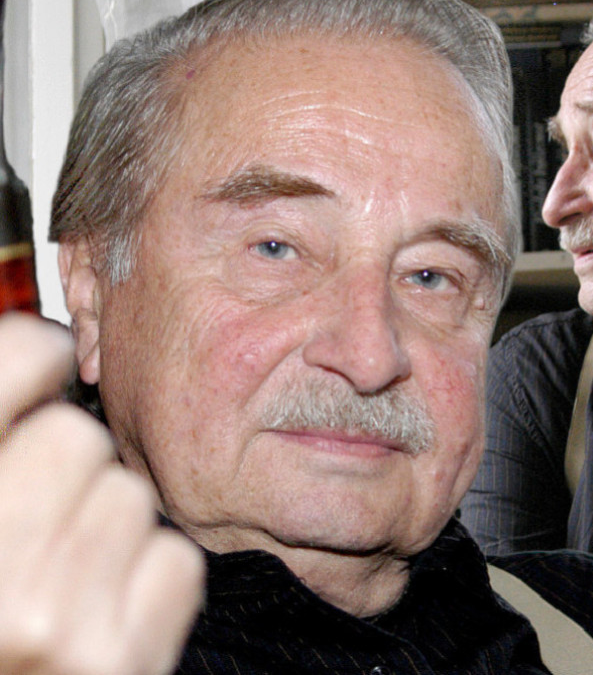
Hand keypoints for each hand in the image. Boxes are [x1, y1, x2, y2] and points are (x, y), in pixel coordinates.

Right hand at [0, 313, 204, 674]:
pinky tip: (104, 606)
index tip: (43, 361)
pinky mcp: (118, 659)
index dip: (32, 356)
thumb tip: (38, 351)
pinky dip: (149, 575)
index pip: (13, 362)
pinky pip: (173, 560)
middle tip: (41, 506)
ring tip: (65, 570)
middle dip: (67, 462)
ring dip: (109, 524)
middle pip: (78, 437)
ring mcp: (49, 620)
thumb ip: (6, 433)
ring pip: (132, 498)